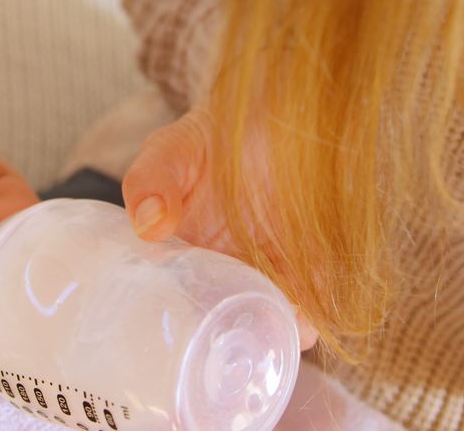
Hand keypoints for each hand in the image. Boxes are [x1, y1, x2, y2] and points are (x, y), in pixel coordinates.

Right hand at [121, 105, 317, 349]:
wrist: (279, 112)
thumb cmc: (215, 137)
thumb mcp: (169, 152)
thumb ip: (151, 182)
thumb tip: (149, 225)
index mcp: (183, 260)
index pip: (175, 308)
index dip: (174, 331)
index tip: (171, 343)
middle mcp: (225, 274)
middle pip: (223, 326)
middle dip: (224, 343)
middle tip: (222, 350)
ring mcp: (270, 273)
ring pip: (267, 323)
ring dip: (269, 335)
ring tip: (266, 333)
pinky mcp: (314, 267)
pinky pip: (314, 304)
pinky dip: (309, 318)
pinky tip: (302, 318)